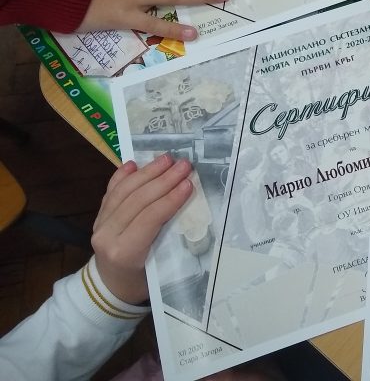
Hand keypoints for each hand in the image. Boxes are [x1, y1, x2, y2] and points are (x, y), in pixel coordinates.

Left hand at [92, 155, 192, 304]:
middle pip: (136, 200)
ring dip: (147, 172)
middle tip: (184, 165)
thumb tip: (194, 212)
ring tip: (167, 158)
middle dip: (163, 179)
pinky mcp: (98, 217)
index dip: (170, 199)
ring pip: (123, 192)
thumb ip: (172, 240)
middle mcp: (107, 236)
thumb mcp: (161, 269)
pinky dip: (122, 176)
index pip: (149, 218)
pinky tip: (134, 163)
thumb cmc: (142, 281)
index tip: (189, 183)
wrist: (110, 288)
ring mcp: (99, 225)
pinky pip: (111, 192)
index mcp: (125, 253)